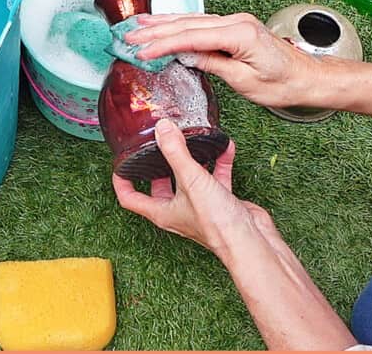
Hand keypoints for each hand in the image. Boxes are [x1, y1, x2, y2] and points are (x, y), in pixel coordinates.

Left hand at [112, 120, 267, 255]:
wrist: (251, 242)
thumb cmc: (217, 224)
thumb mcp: (191, 181)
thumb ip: (176, 152)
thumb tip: (162, 129)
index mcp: (162, 211)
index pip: (130, 198)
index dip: (121, 181)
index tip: (120, 164)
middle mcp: (178, 211)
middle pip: (159, 188)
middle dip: (157, 167)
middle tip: (156, 148)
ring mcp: (199, 208)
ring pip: (189, 181)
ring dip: (190, 161)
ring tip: (190, 141)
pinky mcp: (220, 203)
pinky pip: (216, 178)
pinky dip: (219, 163)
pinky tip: (224, 148)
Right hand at [124, 12, 322, 108]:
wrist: (307, 77)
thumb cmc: (283, 83)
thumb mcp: (244, 81)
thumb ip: (212, 64)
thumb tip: (184, 56)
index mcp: (238, 34)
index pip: (191, 38)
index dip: (163, 45)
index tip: (141, 51)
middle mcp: (236, 22)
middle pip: (187, 24)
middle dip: (156, 31)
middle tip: (129, 36)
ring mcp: (235, 22)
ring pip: (192, 20)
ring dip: (164, 23)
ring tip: (138, 26)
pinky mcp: (234, 27)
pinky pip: (201, 22)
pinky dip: (180, 24)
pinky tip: (165, 24)